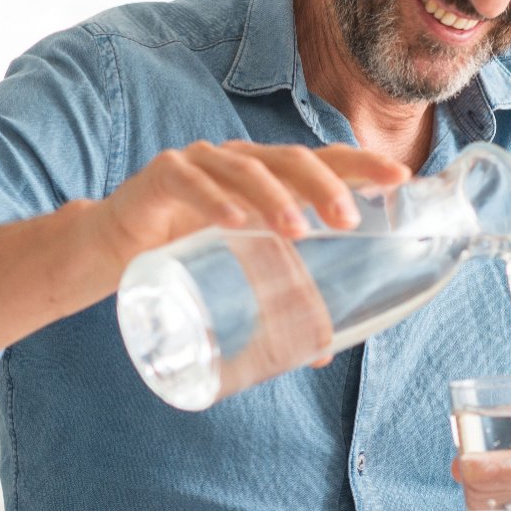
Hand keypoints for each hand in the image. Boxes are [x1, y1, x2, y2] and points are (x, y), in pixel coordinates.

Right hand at [90, 140, 410, 265]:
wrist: (109, 250)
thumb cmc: (184, 254)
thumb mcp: (236, 272)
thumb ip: (275, 297)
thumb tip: (323, 351)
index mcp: (268, 177)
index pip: (323, 161)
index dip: (362, 164)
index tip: (402, 177)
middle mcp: (239, 160)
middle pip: (291, 160)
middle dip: (325, 185)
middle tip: (349, 219)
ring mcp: (199, 163)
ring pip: (245, 168)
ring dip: (274, 197)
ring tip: (297, 229)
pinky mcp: (160, 176)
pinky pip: (189, 181)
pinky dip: (213, 200)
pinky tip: (233, 222)